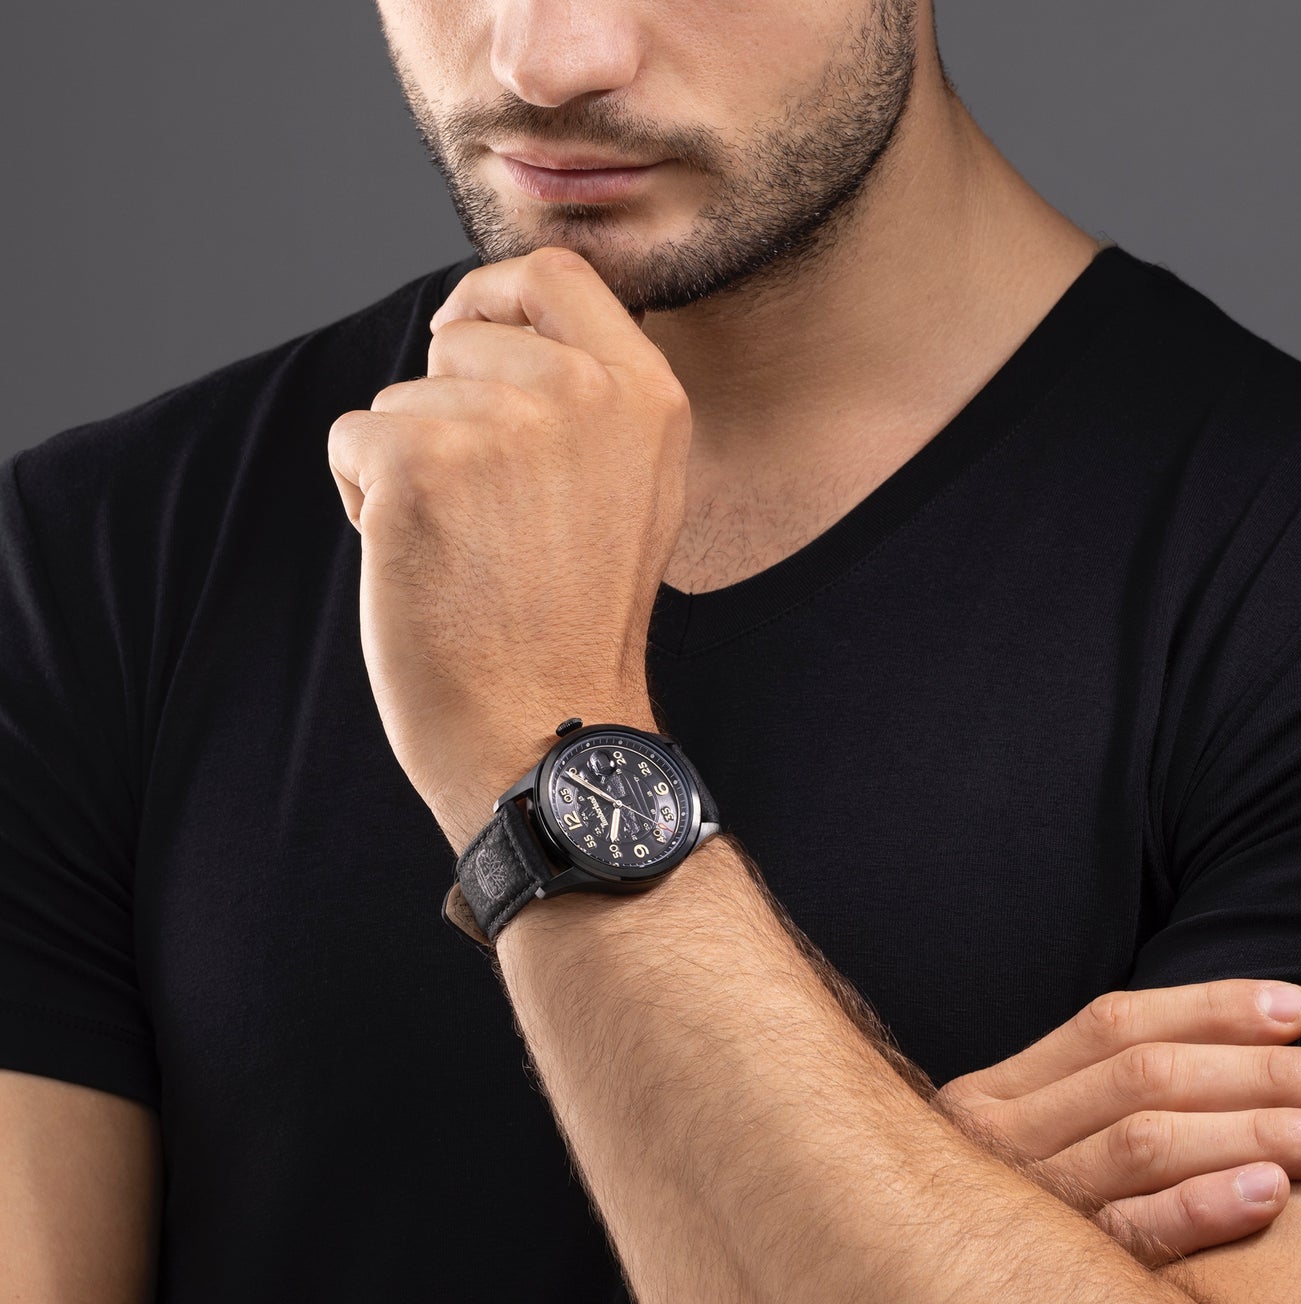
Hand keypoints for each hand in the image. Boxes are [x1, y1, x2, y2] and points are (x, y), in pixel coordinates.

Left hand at [326, 247, 691, 850]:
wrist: (549, 733)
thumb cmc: (575, 630)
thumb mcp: (631, 496)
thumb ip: (591, 405)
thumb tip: (500, 329)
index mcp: (647, 397)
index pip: (556, 274)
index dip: (494, 295)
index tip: (462, 337)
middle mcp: (584, 392)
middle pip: (463, 335)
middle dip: (446, 407)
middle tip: (484, 512)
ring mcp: (505, 422)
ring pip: (402, 397)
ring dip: (408, 465)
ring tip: (463, 552)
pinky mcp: (422, 461)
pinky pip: (353, 438)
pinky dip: (363, 498)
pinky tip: (418, 564)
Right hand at [934, 980, 1300, 1263]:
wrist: (912, 1288)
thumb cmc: (1004, 1209)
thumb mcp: (1025, 1140)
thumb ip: (1089, 1093)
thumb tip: (1234, 1039)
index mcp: (1000, 1090)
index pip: (1112, 1025)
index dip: (1211, 1008)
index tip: (1300, 1009)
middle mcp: (998, 1133)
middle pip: (1143, 1077)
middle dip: (1260, 1072)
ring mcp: (1022, 1203)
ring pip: (1146, 1142)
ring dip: (1254, 1132)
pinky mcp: (1048, 1277)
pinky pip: (1131, 1232)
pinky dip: (1202, 1207)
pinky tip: (1270, 1195)